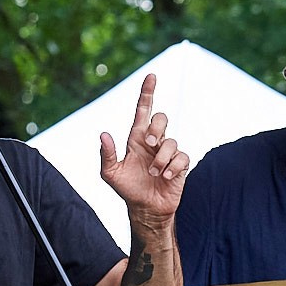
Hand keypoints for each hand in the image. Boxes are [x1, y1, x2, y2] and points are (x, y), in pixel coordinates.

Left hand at [100, 74, 188, 222]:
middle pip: (162, 118)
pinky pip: (181, 157)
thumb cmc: (127, 189)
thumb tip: (104, 134)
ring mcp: (167, 152)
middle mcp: (153, 142)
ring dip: (160, 158)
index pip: (143, 110)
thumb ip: (108, 155)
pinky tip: (164, 176)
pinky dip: (172, 167)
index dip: (147, 93)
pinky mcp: (180, 164)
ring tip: (152, 173)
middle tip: (148, 143)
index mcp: (136, 138)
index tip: (151, 76)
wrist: (145, 209)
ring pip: (171, 141)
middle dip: (156, 128)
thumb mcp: (111, 174)